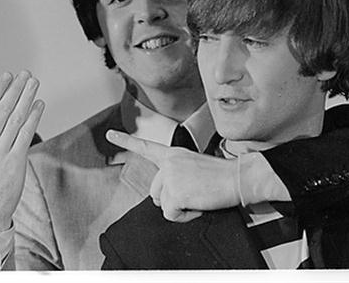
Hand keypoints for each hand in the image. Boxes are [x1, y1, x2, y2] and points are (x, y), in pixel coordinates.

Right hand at [0, 70, 44, 232]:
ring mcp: (1, 151)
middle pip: (3, 109)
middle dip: (16, 88)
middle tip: (26, 74)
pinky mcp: (16, 160)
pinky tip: (39, 104)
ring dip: (27, 98)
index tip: (8, 75)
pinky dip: (34, 117)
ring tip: (34, 83)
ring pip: (16, 118)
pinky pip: (26, 133)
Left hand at [105, 130, 238, 221]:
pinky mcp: (175, 191)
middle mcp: (168, 162)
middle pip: (155, 192)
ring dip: (180, 207)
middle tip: (195, 192)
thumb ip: (176, 175)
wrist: (238, 177)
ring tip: (199, 196)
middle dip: (172, 199)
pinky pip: (171, 215)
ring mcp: (170, 176)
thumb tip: (166, 197)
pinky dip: (186, 215)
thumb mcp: (193, 168)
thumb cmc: (221, 176)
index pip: (145, 146)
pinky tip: (199, 204)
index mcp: (173, 153)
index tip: (109, 133)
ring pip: (163, 204)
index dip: (125, 140)